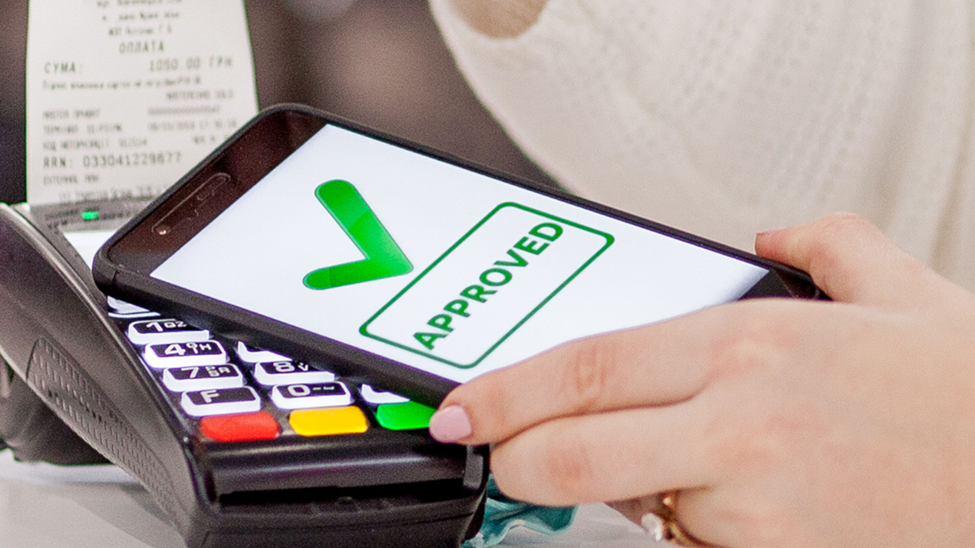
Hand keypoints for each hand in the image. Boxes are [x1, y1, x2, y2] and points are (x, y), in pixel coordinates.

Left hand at [428, 213, 974, 547]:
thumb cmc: (967, 402)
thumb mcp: (904, 293)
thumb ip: (825, 246)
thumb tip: (771, 235)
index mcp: (750, 348)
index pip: (585, 367)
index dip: (505, 392)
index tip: (463, 406)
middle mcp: (738, 429)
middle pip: (573, 453)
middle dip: (516, 460)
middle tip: (501, 455)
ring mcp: (751, 512)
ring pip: (635, 509)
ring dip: (633, 491)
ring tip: (699, 464)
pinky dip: (691, 527)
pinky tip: (741, 502)